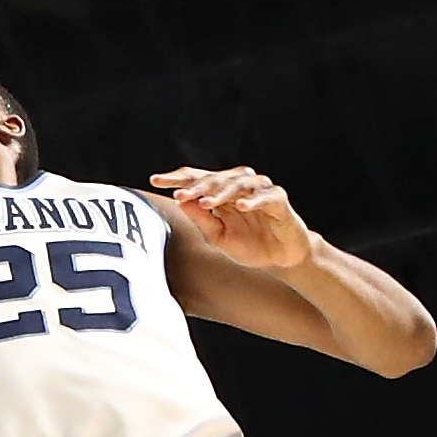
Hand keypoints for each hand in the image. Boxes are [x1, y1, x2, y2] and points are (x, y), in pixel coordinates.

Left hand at [147, 164, 314, 272]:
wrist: (281, 259)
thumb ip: (201, 220)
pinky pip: (265, 196)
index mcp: (221, 192)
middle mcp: (239, 185)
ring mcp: (259, 190)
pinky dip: (252, 200)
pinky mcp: (278, 199)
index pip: (196, 178)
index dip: (176, 179)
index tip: (155, 181)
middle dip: (196, 186)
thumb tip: (180, 201)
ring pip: (238, 183)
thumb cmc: (250, 245)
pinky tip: (240, 206)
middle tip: (180, 195)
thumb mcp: (219, 237)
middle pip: (214, 178)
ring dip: (221, 192)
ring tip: (206, 202)